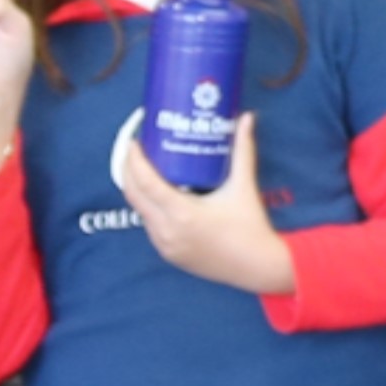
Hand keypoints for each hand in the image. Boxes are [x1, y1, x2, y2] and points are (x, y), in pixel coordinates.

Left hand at [109, 113, 300, 298]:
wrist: (258, 267)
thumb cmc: (251, 227)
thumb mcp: (244, 186)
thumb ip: (243, 149)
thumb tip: (246, 118)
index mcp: (183, 213)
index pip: (145, 183)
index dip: (134, 160)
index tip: (135, 141)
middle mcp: (168, 231)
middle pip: (133, 195)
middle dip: (128, 170)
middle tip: (135, 150)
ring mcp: (166, 245)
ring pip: (139, 211)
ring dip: (137, 189)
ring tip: (144, 168)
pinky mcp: (169, 254)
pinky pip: (150, 226)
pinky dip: (148, 208)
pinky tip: (157, 195)